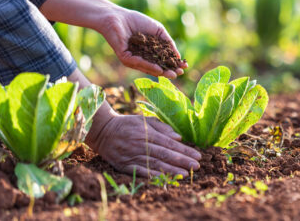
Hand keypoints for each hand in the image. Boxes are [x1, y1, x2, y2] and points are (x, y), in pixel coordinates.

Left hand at [40, 0, 187, 78]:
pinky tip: (158, 69)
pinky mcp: (125, 57)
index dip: (175, 63)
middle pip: (157, 67)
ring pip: (149, 68)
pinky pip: (139, 63)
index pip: (164, 60)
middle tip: (180, 73)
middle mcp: (142, 57)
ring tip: (172, 74)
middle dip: (169, 71)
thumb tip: (178, 56)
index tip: (185, 65)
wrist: (117, 16)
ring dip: (161, 72)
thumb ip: (168, 42)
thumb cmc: (137, 21)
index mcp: (150, 51)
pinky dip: (149, 66)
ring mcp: (134, 59)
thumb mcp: (158, 31)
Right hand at [86, 114, 200, 176]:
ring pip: (155, 165)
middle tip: (196, 166)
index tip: (197, 155)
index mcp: (146, 133)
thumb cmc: (127, 124)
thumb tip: (178, 138)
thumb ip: (162, 127)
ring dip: (171, 170)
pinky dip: (153, 176)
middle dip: (182, 161)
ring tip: (186, 174)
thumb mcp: (144, 120)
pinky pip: (141, 172)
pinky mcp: (124, 166)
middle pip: (165, 155)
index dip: (184, 150)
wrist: (102, 131)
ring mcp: (132, 156)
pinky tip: (165, 179)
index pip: (170, 143)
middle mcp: (140, 145)